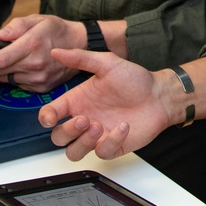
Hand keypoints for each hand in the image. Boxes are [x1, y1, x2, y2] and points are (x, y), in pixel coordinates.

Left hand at [0, 14, 83, 92]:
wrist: (80, 45)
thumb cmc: (56, 29)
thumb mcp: (37, 19)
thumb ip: (16, 26)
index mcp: (32, 45)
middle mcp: (35, 65)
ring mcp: (39, 79)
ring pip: (5, 79)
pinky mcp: (42, 88)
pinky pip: (17, 84)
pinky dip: (11, 76)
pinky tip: (15, 66)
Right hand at [38, 49, 172, 160]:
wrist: (159, 95)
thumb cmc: (134, 79)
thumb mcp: (107, 63)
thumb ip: (80, 58)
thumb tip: (56, 52)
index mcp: (77, 100)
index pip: (51, 114)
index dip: (46, 119)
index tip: (51, 118)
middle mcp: (84, 119)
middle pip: (59, 138)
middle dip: (67, 131)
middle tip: (84, 120)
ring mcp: (97, 135)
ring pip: (74, 152)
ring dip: (82, 142)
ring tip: (99, 127)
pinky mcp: (112, 146)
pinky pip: (102, 153)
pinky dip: (112, 141)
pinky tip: (124, 126)